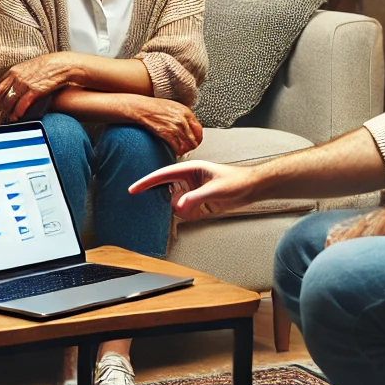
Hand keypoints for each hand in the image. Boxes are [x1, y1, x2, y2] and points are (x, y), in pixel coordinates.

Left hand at [0, 53, 73, 120]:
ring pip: (9, 102)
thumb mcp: (28, 67)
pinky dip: (17, 113)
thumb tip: (12, 87)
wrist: (62, 64)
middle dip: (1, 106)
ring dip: (9, 112)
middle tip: (5, 112)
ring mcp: (25, 84)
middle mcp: (16, 77)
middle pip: (0, 95)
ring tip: (12, 117)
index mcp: (13, 70)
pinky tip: (18, 117)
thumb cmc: (47, 66)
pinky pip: (21, 105)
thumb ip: (18, 76)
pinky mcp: (35, 91)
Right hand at [124, 95, 203, 157]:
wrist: (142, 108)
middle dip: (192, 145)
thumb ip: (184, 116)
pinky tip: (176, 151)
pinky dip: (177, 151)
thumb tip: (190, 126)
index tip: (196, 141)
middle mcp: (183, 120)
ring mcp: (175, 128)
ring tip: (182, 150)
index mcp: (186, 112)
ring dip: (185, 150)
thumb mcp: (174, 106)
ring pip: (187, 145)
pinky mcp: (167, 135)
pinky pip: (177, 147)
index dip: (198, 138)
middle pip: (194, 139)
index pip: (199, 129)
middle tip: (189, 148)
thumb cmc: (155, 106)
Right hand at [127, 158, 259, 221]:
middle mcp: (189, 179)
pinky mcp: (198, 201)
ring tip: (202, 207)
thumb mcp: (215, 190)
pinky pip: (186, 211)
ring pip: (176, 204)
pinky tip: (204, 211)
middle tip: (182, 205)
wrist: (252, 188)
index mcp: (190, 169)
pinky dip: (191, 214)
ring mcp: (193, 190)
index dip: (146, 182)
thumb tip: (179, 207)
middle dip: (171, 201)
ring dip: (185, 210)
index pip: (162, 175)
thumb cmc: (237, 182)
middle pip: (168, 191)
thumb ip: (196, 198)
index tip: (132, 189)